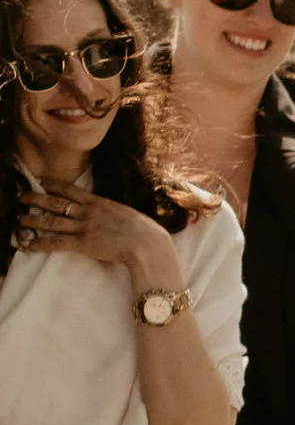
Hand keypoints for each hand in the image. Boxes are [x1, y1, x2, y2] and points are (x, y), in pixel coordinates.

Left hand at [13, 184, 181, 297]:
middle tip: (20, 195)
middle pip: (56, 203)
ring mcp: (83, 227)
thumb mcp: (126, 214)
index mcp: (99, 202)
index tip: (40, 180)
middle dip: (36, 198)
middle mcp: (88, 212)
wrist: (146, 243)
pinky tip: (28, 243)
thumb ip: (112, 213)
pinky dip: (40, 243)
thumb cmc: (143, 231)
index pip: (71, 190)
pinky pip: (56, 243)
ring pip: (52, 222)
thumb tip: (108, 214)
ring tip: (18, 218)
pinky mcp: (82, 244)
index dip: (53, 185)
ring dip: (33, 220)